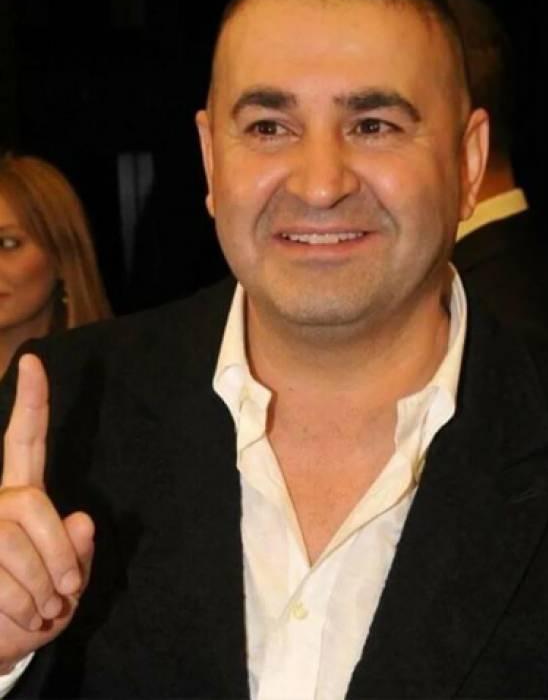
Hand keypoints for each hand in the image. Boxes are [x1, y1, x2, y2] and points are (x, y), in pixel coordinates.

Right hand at [0, 355, 93, 671]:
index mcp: (23, 496)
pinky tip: (23, 617)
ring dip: (41, 589)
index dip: (30, 403)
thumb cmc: (39, 608)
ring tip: (42, 609)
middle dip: (58, 556)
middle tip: (67, 593)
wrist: (1, 645)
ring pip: (16, 546)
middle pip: (32, 506)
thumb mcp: (71, 582)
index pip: (25, 443)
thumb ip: (79, 551)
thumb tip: (82, 518)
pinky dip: (21, 607)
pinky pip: (1, 579)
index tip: (33, 359)